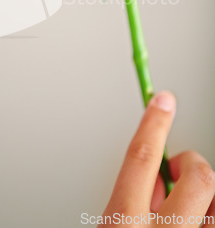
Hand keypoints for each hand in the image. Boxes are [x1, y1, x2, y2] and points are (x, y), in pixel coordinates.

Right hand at [101, 91, 214, 226]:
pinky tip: (198, 217)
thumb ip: (130, 199)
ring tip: (189, 202)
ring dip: (206, 192)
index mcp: (124, 223)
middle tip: (176, 170)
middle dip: (190, 164)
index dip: (155, 123)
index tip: (163, 101)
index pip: (142, 158)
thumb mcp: (111, 226)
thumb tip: (161, 177)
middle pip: (197, 177)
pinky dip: (212, 210)